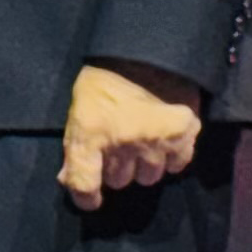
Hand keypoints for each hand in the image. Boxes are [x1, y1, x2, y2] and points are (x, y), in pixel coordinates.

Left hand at [60, 61, 202, 210]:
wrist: (143, 52)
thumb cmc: (103, 82)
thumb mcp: (78, 112)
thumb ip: (74, 149)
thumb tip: (68, 182)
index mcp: (90, 133)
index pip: (85, 183)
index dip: (86, 197)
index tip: (91, 200)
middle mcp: (124, 141)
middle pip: (119, 181)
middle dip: (116, 169)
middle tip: (117, 149)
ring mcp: (156, 139)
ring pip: (148, 177)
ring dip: (143, 165)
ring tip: (141, 142)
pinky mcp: (183, 132)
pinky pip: (177, 164)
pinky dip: (171, 157)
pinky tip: (164, 142)